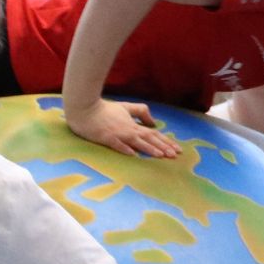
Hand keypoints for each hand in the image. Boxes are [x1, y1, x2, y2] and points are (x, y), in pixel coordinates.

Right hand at [65, 97, 179, 157]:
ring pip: (137, 143)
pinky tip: (134, 155)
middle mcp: (129, 130)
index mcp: (134, 125)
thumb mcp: (126, 107)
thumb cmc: (105, 109)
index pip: (154, 134)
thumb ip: (141, 112)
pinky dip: (126, 149)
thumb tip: (153, 123)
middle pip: (149, 139)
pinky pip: (118, 145)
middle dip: (163, 147)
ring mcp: (118, 134)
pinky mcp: (106, 138)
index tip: (177, 150)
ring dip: (150, 149)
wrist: (85, 109)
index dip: (166, 141)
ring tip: (161, 155)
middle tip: (175, 155)